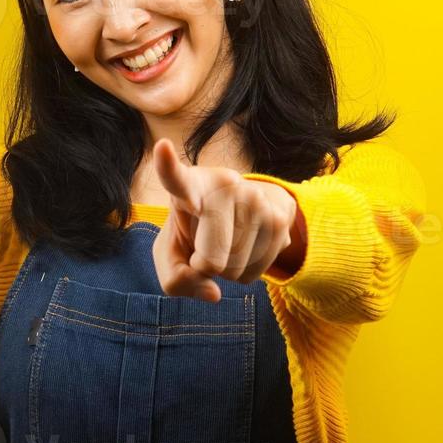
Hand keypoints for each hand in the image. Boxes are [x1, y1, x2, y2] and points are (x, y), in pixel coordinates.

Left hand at [150, 138, 297, 302]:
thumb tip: (214, 293)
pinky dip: (244, 274)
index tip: (162, 149)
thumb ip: (175, 278)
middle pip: (210, 261)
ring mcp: (256, 198)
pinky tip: (244, 249)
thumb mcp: (171, 254)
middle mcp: (224, 184)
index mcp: (189, 185)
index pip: (175, 177)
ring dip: (227, 271)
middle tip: (205, 247)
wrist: (241, 212)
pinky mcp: (281, 217)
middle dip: (205, 268)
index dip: (167, 167)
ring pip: (235, 269)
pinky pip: (256, 273)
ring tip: (226, 243)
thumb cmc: (194, 233)